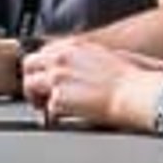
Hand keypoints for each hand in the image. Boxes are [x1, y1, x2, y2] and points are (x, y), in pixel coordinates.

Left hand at [20, 37, 156, 131]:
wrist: (134, 93)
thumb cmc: (128, 78)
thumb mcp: (102, 55)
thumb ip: (80, 57)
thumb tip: (71, 67)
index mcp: (72, 46)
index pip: (42, 51)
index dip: (41, 66)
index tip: (44, 75)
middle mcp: (60, 59)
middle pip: (28, 65)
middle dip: (31, 78)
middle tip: (38, 92)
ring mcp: (57, 78)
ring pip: (29, 86)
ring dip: (36, 97)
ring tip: (45, 107)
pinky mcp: (59, 99)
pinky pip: (46, 108)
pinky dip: (54, 114)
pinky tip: (63, 116)